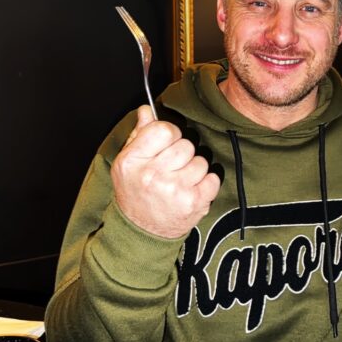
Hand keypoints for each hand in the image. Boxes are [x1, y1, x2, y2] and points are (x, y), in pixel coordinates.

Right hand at [111, 105, 220, 238]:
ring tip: (180, 182)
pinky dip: (206, 184)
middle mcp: (152, 174)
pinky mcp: (193, 202)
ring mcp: (174, 190)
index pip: (164, 129)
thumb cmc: (135, 192)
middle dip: (182, 154)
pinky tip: (191, 191)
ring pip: (200, 161)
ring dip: (194, 170)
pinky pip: (213, 178)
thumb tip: (147, 110)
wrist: (141, 231)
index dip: (169, 134)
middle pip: (185, 145)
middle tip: (172, 168)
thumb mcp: (128, 163)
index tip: (167, 144)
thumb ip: (139, 134)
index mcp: (132, 161)